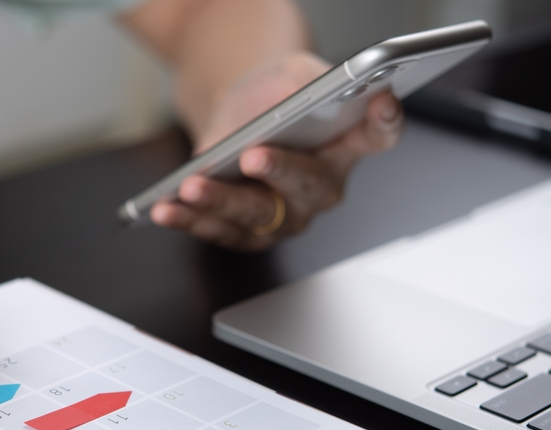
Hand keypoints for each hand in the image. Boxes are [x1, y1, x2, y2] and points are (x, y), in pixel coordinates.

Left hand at [151, 52, 403, 250]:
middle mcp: (323, 186)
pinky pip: (221, 231)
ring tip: (191, 186)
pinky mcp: (250, 233)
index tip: (380, 103)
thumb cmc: (272, 96)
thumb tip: (294, 99)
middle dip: (280, 172)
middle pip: (310, 185)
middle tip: (253, 156)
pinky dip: (190, 219)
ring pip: (258, 216)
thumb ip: (301, 85)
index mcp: (348, 143)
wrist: (237, 116)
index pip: (379, 134)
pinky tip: (166, 207)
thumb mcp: (289, 75)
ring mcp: (288, 216)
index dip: (384, 121)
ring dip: (221, 202)